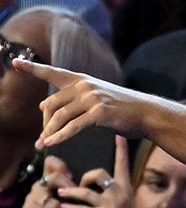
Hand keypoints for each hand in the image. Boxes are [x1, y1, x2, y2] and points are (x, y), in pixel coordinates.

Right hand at [11, 155, 73, 207]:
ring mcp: (32, 197)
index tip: (73, 177)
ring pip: (53, 200)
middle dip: (70, 189)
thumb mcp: (64, 203)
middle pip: (54, 177)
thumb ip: (72, 193)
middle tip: (78, 202)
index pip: (51, 162)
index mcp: (48, 181)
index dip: (62, 165)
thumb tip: (93, 188)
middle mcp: (39, 186)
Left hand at [12, 59, 166, 147]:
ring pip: (60, 117)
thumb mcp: (97, 99)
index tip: (15, 62)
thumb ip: (73, 100)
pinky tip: (51, 144)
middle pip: (52, 104)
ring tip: (42, 145)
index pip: (53, 72)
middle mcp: (85, 86)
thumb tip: (44, 107)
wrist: (148, 114)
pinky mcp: (99, 114)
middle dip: (45, 123)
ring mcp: (92, 99)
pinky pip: (73, 127)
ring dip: (48, 133)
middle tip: (43, 138)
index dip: (33, 68)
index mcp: (83, 80)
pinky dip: (60, 136)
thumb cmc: (123, 109)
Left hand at [56, 136, 137, 207]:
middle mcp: (119, 194)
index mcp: (126, 188)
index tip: (119, 135)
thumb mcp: (125, 204)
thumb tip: (99, 183)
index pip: (123, 165)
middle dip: (85, 178)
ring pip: (84, 191)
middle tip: (79, 185)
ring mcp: (110, 205)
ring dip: (70, 192)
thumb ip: (115, 192)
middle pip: (98, 174)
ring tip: (61, 194)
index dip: (121, 150)